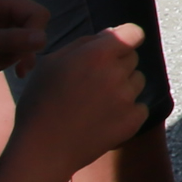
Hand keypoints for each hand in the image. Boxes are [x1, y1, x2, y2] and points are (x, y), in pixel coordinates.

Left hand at [0, 0, 51, 79]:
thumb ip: (9, 39)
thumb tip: (43, 41)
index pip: (38, 14)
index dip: (34, 37)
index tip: (21, 60)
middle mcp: (4, 3)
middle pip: (31, 28)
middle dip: (18, 51)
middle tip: (4, 70)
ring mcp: (0, 16)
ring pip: (23, 39)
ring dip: (8, 58)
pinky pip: (12, 44)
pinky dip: (3, 59)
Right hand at [18, 25, 149, 166]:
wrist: (43, 149)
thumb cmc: (41, 103)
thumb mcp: (50, 64)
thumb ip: (83, 44)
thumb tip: (108, 34)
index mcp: (96, 54)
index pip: (133, 33)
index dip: (127, 38)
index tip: (119, 46)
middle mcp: (115, 73)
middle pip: (133, 58)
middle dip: (118, 64)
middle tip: (94, 82)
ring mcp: (127, 98)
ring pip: (138, 81)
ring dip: (124, 86)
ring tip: (97, 102)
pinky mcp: (133, 120)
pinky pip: (141, 107)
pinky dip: (128, 111)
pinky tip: (105, 119)